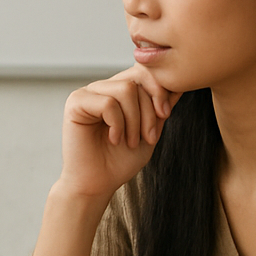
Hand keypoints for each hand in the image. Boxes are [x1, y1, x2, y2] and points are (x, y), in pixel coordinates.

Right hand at [57, 66, 179, 200]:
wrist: (98, 183)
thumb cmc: (120, 160)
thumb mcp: (150, 130)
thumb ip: (160, 107)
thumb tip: (180, 83)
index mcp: (118, 91)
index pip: (144, 72)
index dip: (160, 90)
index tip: (166, 115)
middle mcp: (102, 88)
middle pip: (137, 79)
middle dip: (150, 110)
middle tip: (148, 137)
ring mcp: (87, 93)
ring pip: (125, 89)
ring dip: (135, 120)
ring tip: (130, 141)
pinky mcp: (75, 103)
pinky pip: (108, 103)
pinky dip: (117, 124)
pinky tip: (114, 139)